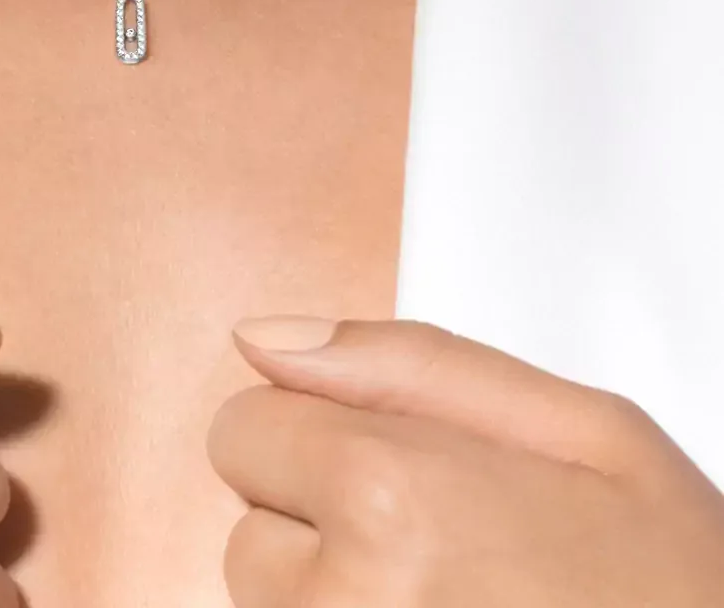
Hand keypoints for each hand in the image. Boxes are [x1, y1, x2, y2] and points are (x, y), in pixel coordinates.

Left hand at [207, 314, 723, 604]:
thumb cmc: (676, 584)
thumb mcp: (582, 429)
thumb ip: (405, 363)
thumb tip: (262, 336)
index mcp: (389, 497)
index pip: (242, 428)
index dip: (322, 437)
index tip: (398, 469)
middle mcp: (342, 605)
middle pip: (249, 525)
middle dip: (321, 521)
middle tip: (442, 547)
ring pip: (270, 607)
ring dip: (333, 596)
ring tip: (452, 601)